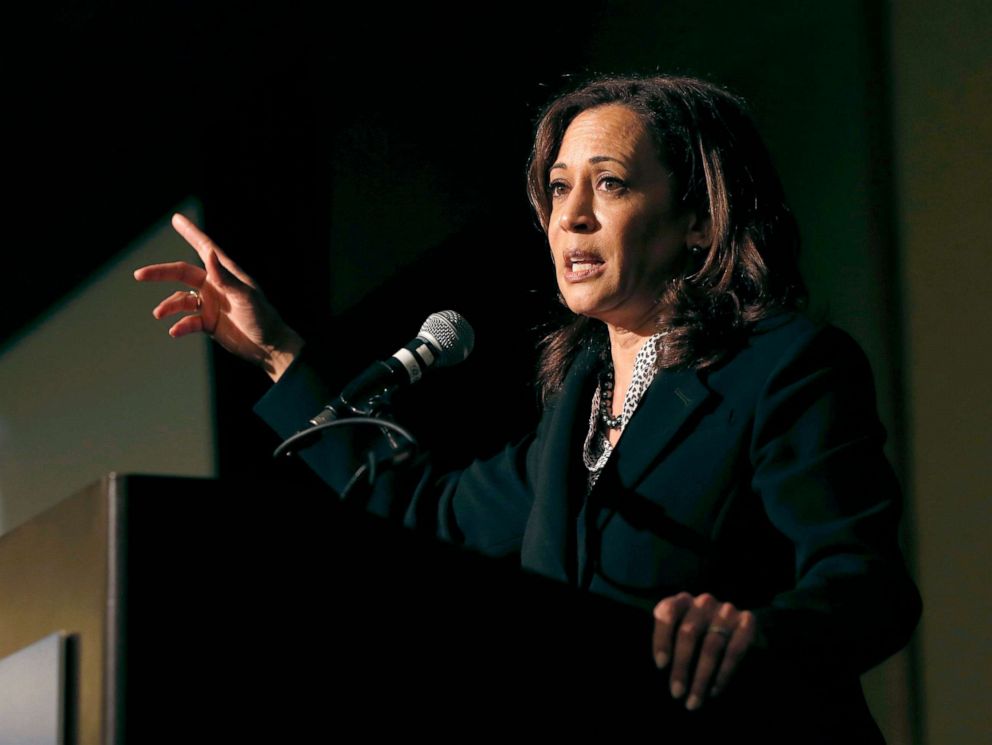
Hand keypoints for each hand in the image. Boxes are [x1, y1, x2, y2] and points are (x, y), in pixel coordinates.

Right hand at [134, 213, 303, 380]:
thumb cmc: (262, 317)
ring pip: (180, 300)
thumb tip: (210, 254)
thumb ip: (226, 277)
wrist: (268, 347)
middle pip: (182, 273)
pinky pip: (187, 322)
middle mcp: (215, 285)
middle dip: (160, 273)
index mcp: (225, 273)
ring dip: (168, 306)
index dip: (191, 233)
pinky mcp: (208, 323)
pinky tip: (175, 331)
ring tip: (159, 314)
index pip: (205, 248)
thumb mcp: (245, 296)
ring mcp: (210, 304)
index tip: (176, 218)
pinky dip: (180, 325)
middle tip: (139, 274)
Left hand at [652, 592, 756, 710]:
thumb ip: (670, 640)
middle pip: (688, 633)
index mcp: (682, 601)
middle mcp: (703, 602)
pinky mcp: (747, 622)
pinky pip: (734, 651)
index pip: (667, 613)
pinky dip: (723, 673)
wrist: (737, 631)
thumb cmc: (699, 638)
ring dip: (701, 677)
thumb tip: (662, 669)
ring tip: (694, 700)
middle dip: (681, 667)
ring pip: (711, 646)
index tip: (661, 666)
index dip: (662, 639)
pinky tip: (714, 690)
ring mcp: (726, 611)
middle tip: (676, 693)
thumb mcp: (680, 632)